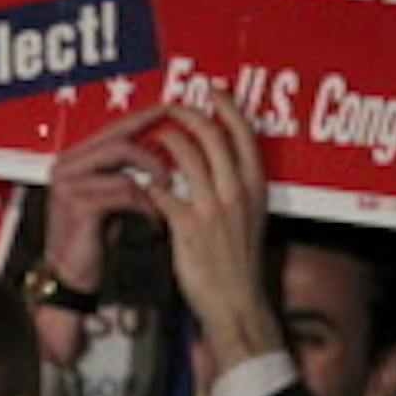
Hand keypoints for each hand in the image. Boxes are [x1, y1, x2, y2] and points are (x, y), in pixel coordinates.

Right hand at [35, 105, 170, 365]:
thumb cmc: (94, 239)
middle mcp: (66, 166)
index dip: (147, 119)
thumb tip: (164, 147)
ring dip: (154, 173)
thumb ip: (126, 171)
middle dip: (156, 145)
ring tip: (168, 190)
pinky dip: (146, 202)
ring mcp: (68, 184)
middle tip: (183, 153)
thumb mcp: (112, 198)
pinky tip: (154, 218)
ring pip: (122, 158)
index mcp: (73, 160)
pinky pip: (124, 190)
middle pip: (118, 138)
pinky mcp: (78, 206)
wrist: (72, 277)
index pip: (114, 128)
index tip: (177, 115)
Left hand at [144, 90, 283, 375]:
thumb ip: (240, 190)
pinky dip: (149, 183)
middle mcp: (237, 192)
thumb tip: (225, 166)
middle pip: (212, 135)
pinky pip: (162, 192)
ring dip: (163, 141)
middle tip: (170, 107)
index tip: (212, 92)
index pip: (245, 133)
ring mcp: (213, 208)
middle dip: (188, 113)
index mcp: (255, 187)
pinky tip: (140, 183)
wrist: (235, 304)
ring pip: (185, 155)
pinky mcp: (188, 227)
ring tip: (150, 139)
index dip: (227, 107)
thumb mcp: (251, 220)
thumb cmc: (239, 264)